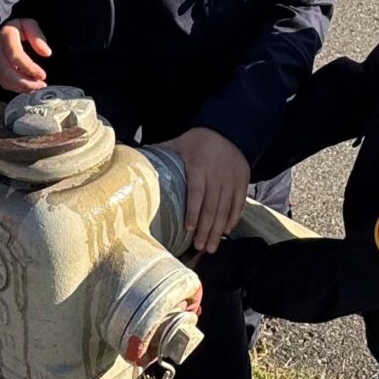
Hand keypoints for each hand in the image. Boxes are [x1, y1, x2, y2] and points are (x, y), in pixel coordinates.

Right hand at [0, 17, 51, 93]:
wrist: (1, 29)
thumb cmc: (18, 27)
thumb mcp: (29, 25)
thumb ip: (37, 36)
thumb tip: (46, 53)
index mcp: (5, 36)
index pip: (15, 56)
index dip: (29, 68)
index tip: (43, 75)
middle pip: (7, 72)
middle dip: (25, 82)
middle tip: (41, 86)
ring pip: (4, 79)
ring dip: (21, 87)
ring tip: (37, 88)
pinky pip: (2, 82)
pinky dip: (15, 88)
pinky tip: (28, 87)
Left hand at [154, 127, 251, 255]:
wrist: (229, 130)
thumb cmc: (199, 140)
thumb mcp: (179, 143)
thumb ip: (161, 152)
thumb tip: (135, 159)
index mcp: (199, 166)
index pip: (196, 192)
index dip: (193, 212)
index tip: (189, 229)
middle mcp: (217, 174)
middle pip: (212, 206)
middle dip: (206, 229)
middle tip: (200, 247)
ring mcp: (231, 179)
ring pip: (225, 209)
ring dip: (218, 230)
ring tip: (211, 247)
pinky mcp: (242, 182)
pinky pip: (239, 204)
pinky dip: (233, 219)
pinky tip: (225, 231)